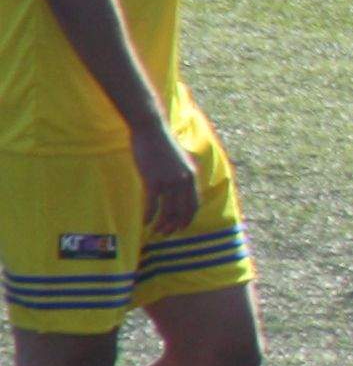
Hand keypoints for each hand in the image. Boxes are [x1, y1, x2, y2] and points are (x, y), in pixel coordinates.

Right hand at [128, 115, 198, 237]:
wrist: (151, 131)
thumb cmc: (162, 144)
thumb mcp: (179, 160)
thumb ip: (182, 174)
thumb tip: (181, 186)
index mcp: (191, 176)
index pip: (194, 203)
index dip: (188, 218)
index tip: (182, 227)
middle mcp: (183, 180)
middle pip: (183, 211)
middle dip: (176, 225)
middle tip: (167, 234)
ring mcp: (169, 181)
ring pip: (168, 211)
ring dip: (163, 224)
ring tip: (156, 231)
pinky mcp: (153, 181)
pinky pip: (153, 205)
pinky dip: (149, 216)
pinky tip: (145, 222)